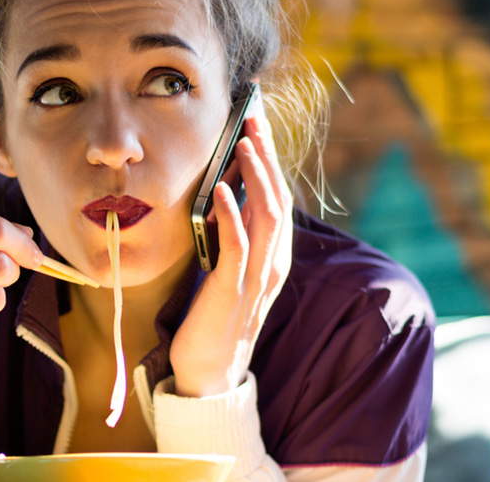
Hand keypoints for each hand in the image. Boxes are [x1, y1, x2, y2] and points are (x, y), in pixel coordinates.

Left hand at [170, 107, 293, 396]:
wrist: (210, 370)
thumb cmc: (216, 316)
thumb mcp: (231, 269)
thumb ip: (236, 237)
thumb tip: (224, 192)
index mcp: (274, 257)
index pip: (279, 198)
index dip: (271, 161)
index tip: (259, 126)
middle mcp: (273, 263)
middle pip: (278, 199)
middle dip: (267, 157)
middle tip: (253, 120)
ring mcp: (256, 277)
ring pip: (266, 216)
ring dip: (255, 176)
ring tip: (242, 144)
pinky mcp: (232, 290)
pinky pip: (237, 246)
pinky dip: (231, 214)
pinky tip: (220, 189)